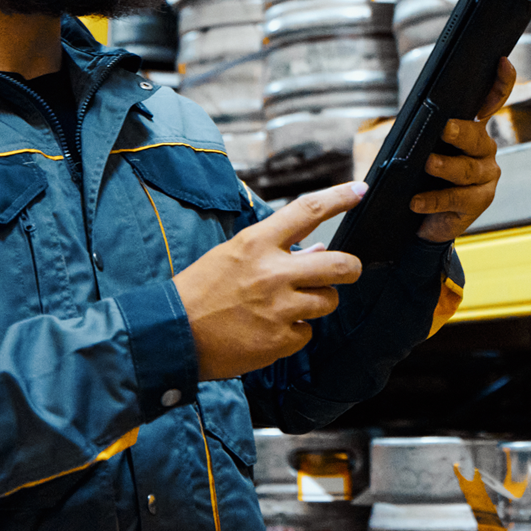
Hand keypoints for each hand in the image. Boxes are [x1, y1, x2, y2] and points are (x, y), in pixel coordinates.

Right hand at [172, 183, 364, 379]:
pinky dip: (295, 333)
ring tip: (291, 305)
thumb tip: (316, 251)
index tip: (359, 189)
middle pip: (340, 265)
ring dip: (318, 302)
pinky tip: (271, 330)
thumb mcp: (234, 255)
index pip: (308, 211)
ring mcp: (279, 309)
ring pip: (329, 301)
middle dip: (351, 268)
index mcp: (257, 243)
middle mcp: (273, 273)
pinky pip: (307, 333)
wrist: (171, 334)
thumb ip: (277, 250)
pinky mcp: (279, 341)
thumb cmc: (201, 289)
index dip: (339, 197)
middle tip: (347, 270)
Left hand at [412, 57, 516, 243]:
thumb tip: (414, 122)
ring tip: (427, 165)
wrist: (426, 221)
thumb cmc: (422, 177)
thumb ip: (425, 133)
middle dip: (460, 132)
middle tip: (445, 129)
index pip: (492, 102)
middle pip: (476, 138)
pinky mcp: (477, 204)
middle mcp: (484, 151)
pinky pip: (456, 199)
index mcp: (473, 131)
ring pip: (466, 170)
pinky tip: (416, 201)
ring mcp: (485, 178)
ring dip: (445, 167)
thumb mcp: (423, 149)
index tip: (502, 62)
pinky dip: (433, 200)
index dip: (500, 83)